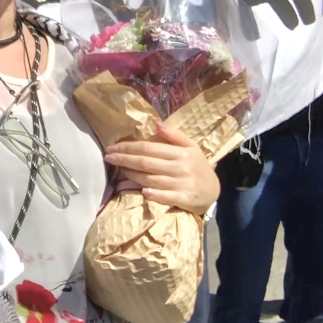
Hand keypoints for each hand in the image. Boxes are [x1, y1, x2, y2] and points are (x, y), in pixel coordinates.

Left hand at [103, 123, 219, 215]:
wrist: (214, 190)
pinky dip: (156, 195)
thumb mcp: (190, 147)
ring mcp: (182, 184)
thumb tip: (156, 124)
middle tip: (108, 157)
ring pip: (152, 179)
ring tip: (118, 171)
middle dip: (124, 159)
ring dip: (132, 176)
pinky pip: (168, 197)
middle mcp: (180, 167)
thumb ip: (174, 135)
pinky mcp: (184, 199)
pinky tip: (143, 192)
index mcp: (180, 153)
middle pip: (146, 163)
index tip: (112, 147)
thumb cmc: (197, 166)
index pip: (148, 148)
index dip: (128, 147)